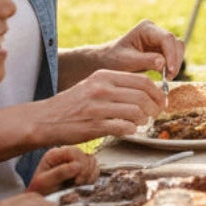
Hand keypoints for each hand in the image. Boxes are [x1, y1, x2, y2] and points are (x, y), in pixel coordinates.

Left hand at [27, 146, 99, 194]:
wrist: (40, 200)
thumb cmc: (39, 191)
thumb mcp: (44, 183)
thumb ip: (59, 173)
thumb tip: (78, 166)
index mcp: (54, 154)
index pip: (75, 152)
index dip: (80, 165)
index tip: (77, 181)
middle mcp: (65, 154)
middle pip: (85, 156)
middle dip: (86, 172)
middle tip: (78, 185)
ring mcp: (74, 160)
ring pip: (92, 161)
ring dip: (90, 174)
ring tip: (80, 185)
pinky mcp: (81, 167)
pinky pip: (94, 167)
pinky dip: (93, 176)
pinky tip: (85, 184)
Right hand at [37, 69, 165, 143]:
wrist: (44, 119)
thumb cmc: (73, 104)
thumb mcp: (93, 85)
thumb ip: (117, 85)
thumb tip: (146, 91)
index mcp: (104, 76)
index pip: (142, 80)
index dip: (157, 92)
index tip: (161, 102)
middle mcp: (102, 88)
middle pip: (142, 96)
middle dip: (155, 107)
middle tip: (156, 114)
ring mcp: (97, 107)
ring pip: (136, 111)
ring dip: (143, 119)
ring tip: (141, 122)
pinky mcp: (93, 126)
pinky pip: (123, 127)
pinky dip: (131, 130)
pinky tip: (129, 130)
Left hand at [92, 20, 183, 78]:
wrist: (107, 61)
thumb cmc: (113, 60)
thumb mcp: (126, 61)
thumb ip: (145, 61)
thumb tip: (164, 63)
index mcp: (146, 29)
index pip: (167, 39)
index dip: (171, 55)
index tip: (170, 72)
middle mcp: (155, 31)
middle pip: (175, 43)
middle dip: (175, 60)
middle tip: (169, 78)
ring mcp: (159, 39)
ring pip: (178, 49)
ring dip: (175, 63)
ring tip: (166, 78)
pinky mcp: (162, 49)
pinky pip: (174, 55)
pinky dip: (172, 66)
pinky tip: (165, 75)